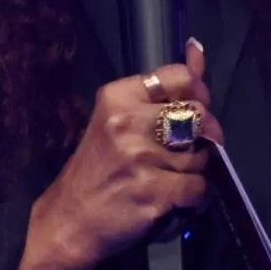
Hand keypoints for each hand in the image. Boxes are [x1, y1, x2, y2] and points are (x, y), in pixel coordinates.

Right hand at [31, 38, 225, 269]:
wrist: (68, 221)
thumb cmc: (96, 170)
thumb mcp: (117, 120)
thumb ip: (161, 91)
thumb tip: (198, 48)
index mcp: (117, 96)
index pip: (181, 77)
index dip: (197, 96)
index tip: (189, 116)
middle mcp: (127, 121)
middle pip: (199, 116)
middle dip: (202, 138)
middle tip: (181, 154)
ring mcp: (139, 156)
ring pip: (202, 156)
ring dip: (194, 173)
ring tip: (166, 181)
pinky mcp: (152, 190)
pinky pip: (199, 189)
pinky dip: (193, 200)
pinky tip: (173, 201)